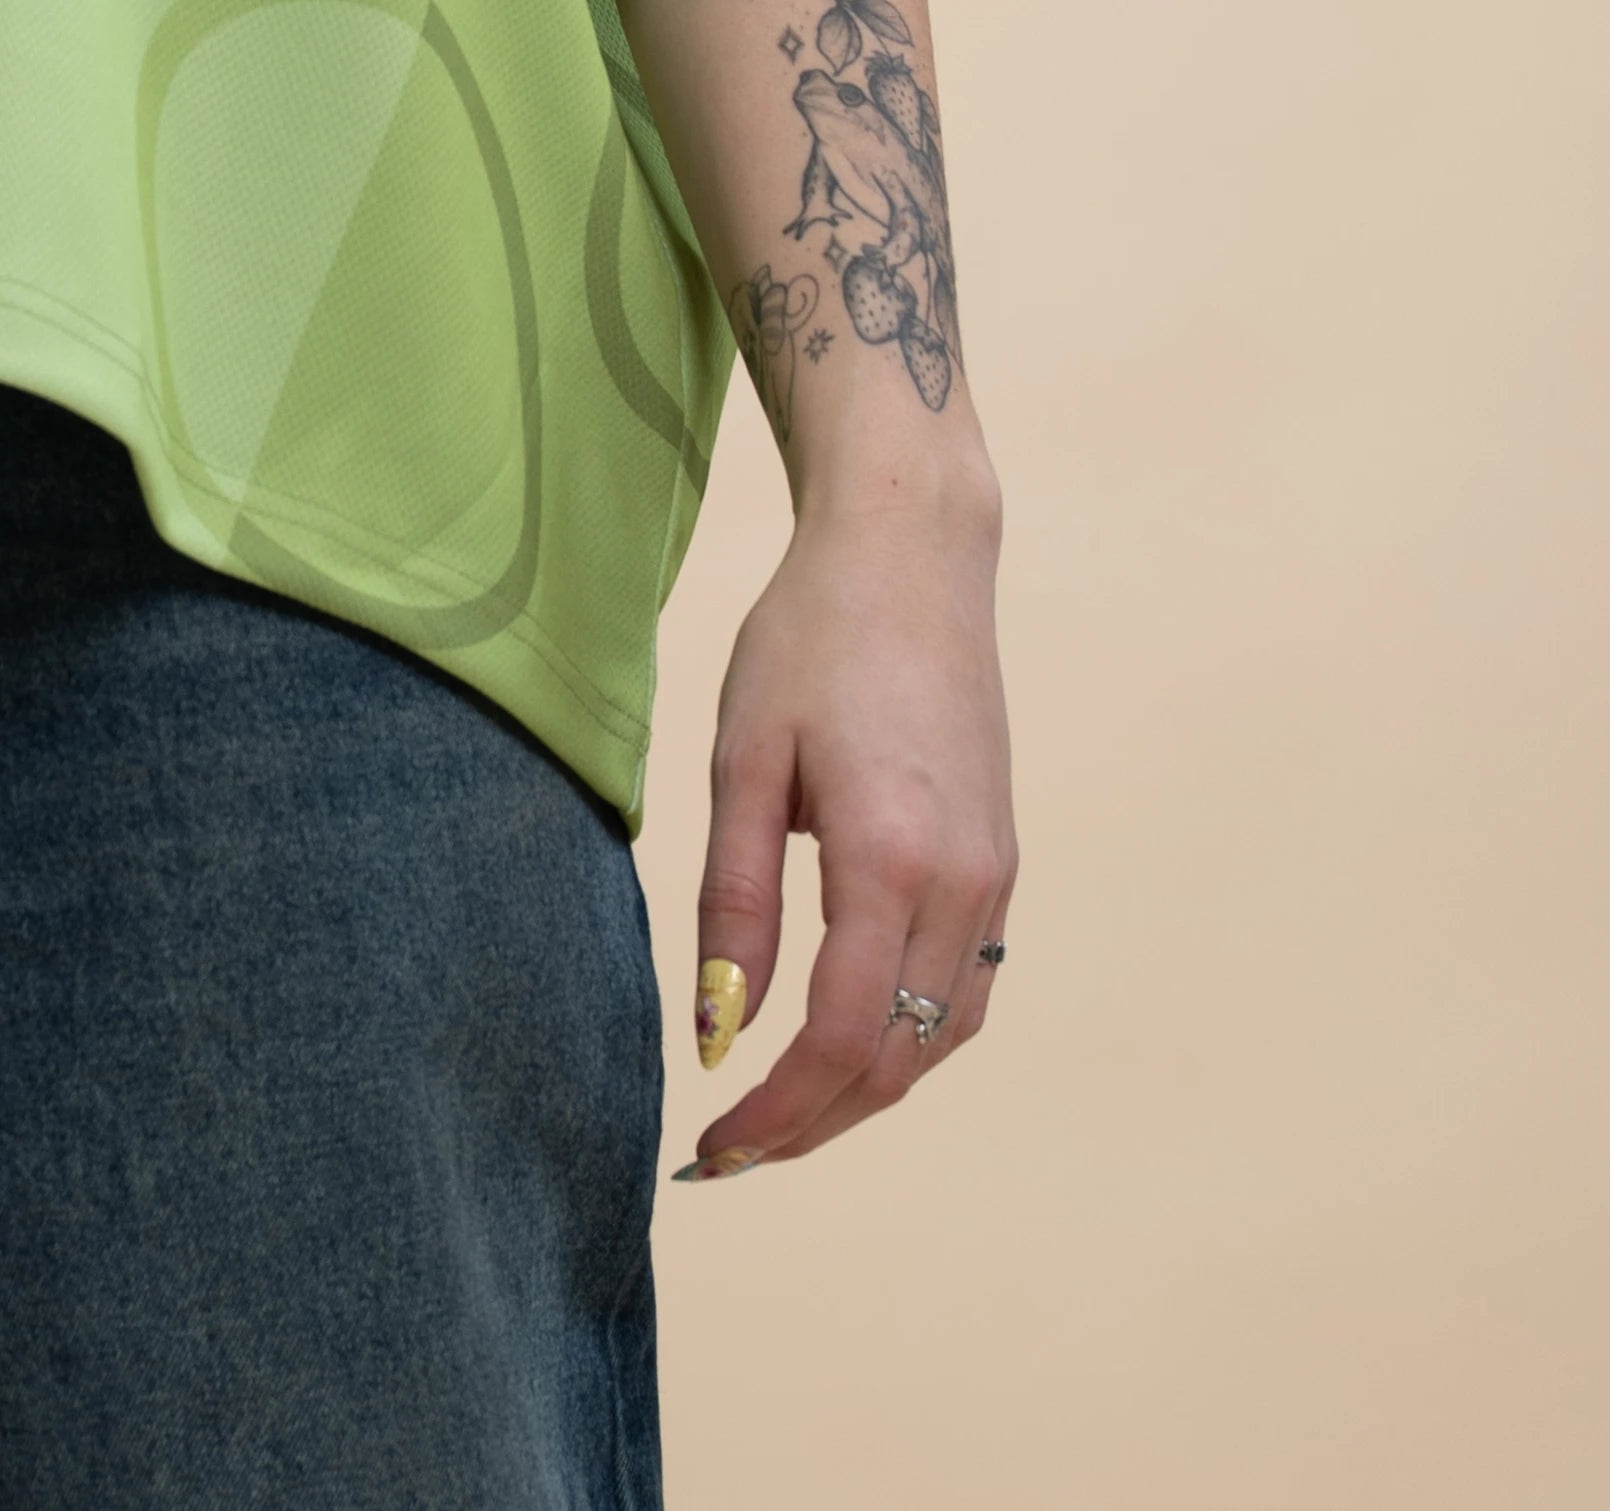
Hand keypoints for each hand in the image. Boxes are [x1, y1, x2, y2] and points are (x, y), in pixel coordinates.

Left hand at [675, 483, 1015, 1176]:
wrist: (913, 556)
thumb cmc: (811, 638)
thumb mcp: (744, 759)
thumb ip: (735, 902)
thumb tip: (719, 1030)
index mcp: (890, 858)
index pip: (835, 1038)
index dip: (774, 1112)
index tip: (709, 1147)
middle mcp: (962, 885)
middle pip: (894, 1059)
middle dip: (813, 1123)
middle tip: (730, 1154)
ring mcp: (994, 878)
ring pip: (938, 1037)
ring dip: (862, 1092)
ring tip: (779, 1114)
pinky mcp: (1000, 862)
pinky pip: (962, 989)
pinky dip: (906, 1039)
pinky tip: (847, 1040)